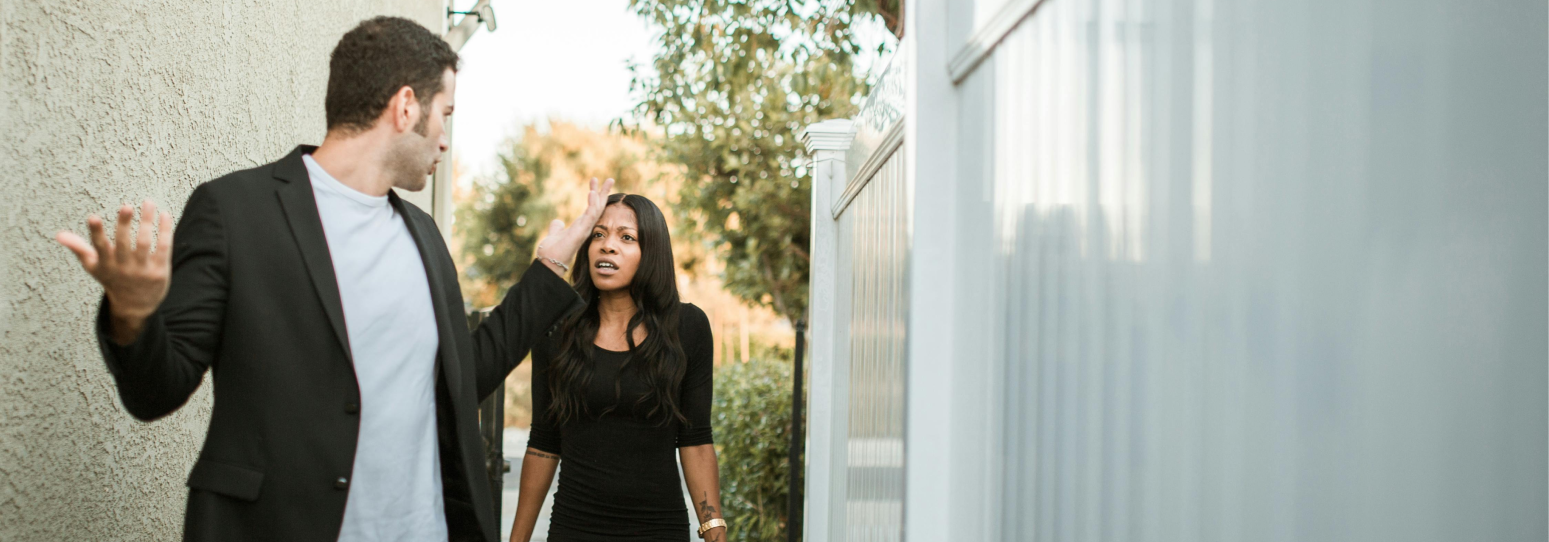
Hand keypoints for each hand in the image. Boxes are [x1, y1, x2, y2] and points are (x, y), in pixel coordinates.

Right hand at [56, 200, 173, 344]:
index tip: (93, 216)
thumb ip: (78, 249)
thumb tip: (59, 235)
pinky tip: (165, 215)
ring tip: (148, 202)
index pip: (99, 246)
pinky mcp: (160, 270)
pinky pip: (163, 247)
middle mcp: (123, 267)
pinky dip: (165, 230)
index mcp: (105, 264)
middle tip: (126, 205)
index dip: (96, 232)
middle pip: (123, 243)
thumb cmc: (112, 279)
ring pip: (144, 242)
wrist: (136, 306)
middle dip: (124, 224)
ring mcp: (142, 270)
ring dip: (147, 221)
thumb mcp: (93, 267)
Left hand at [535, 177, 614, 275]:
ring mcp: (584, 229)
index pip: (591, 208)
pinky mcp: (581, 232)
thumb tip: (557, 222)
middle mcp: (585, 227)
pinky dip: (592, 204)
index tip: (594, 181)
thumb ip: (557, 227)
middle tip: (610, 179)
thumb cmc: (552, 252)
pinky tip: (592, 193)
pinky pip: (590, 216)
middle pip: (597, 206)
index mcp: (580, 226)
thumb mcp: (555, 234)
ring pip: (596, 209)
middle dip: (603, 192)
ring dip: (600, 195)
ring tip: (602, 181)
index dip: (594, 195)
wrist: (549, 262)